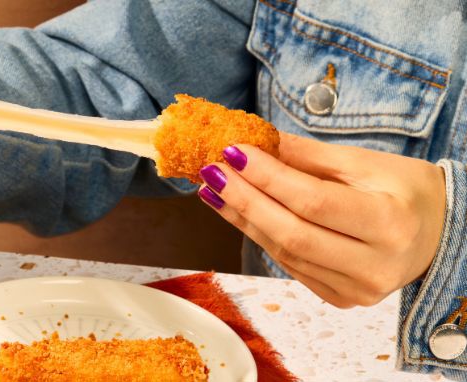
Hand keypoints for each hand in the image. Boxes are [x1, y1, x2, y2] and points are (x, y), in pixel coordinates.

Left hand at [197, 132, 446, 307]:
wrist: (440, 233)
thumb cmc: (403, 190)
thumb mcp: (364, 162)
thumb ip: (306, 155)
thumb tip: (253, 140)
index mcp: (390, 223)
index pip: (314, 201)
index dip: (268, 178)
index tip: (233, 150)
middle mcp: (376, 265)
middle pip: (293, 233)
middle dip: (244, 199)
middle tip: (211, 171)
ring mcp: (358, 290)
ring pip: (284, 252)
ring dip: (242, 217)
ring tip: (213, 188)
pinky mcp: (342, 299)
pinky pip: (290, 265)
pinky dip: (261, 236)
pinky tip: (237, 211)